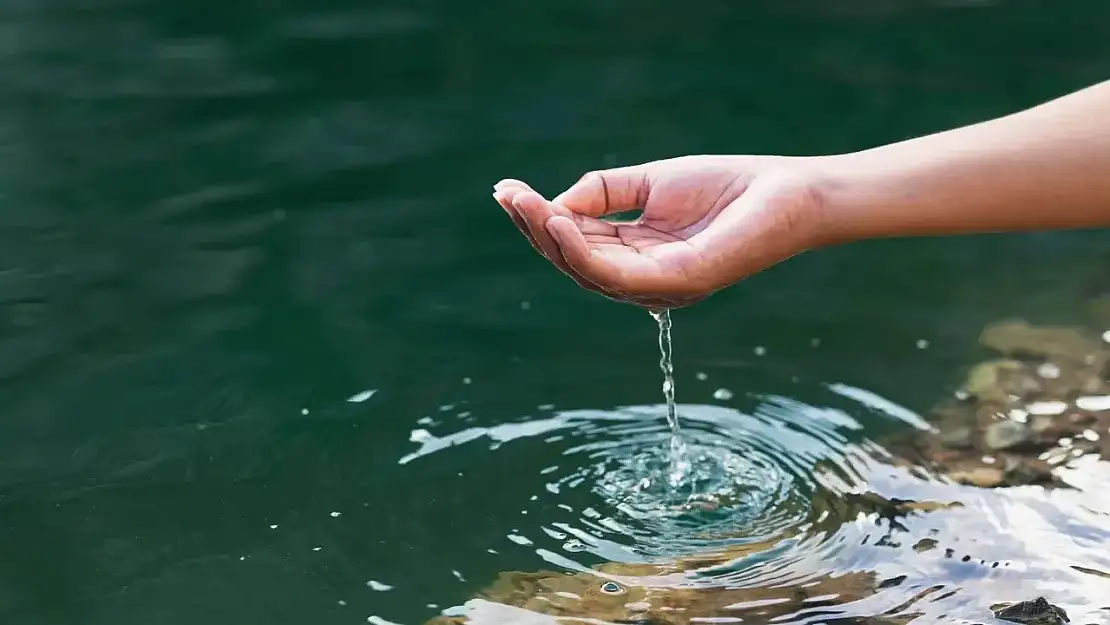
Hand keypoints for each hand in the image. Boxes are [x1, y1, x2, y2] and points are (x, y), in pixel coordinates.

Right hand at [493, 155, 831, 308]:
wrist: (787, 192)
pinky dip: (582, 249)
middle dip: (535, 228)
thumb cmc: (726, 187)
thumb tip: (554, 204)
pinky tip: (559, 220)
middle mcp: (642, 280)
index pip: (576, 243)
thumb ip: (602, 191)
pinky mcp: (679, 284)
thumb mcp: (649, 182)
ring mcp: (660, 288)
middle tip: (507, 195)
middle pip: (574, 261)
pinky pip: (617, 273)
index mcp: (635, 257)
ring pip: (588, 271)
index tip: (506, 190)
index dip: (539, 219)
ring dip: (550, 238)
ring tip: (526, 205)